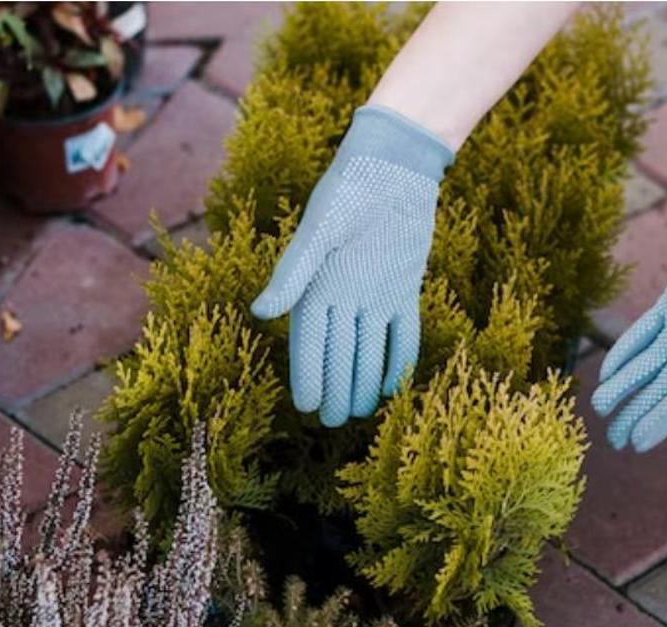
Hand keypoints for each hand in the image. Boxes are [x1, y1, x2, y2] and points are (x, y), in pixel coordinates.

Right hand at [250, 105, 453, 426]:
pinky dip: (399, 358)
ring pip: (369, 349)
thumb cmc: (348, 190)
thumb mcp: (318, 230)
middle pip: (339, 353)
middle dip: (337, 388)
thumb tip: (262, 312)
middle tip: (336, 422)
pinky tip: (396, 385)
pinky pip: (402, 331)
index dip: (307, 375)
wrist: (393, 165)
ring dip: (365, 380)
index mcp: (316, 284)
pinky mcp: (404, 287)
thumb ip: (294, 272)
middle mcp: (343, 295)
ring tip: (361, 412)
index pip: (308, 342)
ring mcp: (375, 293)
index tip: (306, 408)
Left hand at [592, 168, 666, 450]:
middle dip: (637, 412)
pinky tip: (608, 369)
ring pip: (649, 363)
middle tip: (611, 439)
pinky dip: (626, 350)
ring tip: (599, 407)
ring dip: (626, 385)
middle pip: (661, 387)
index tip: (634, 445)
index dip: (658, 422)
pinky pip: (645, 332)